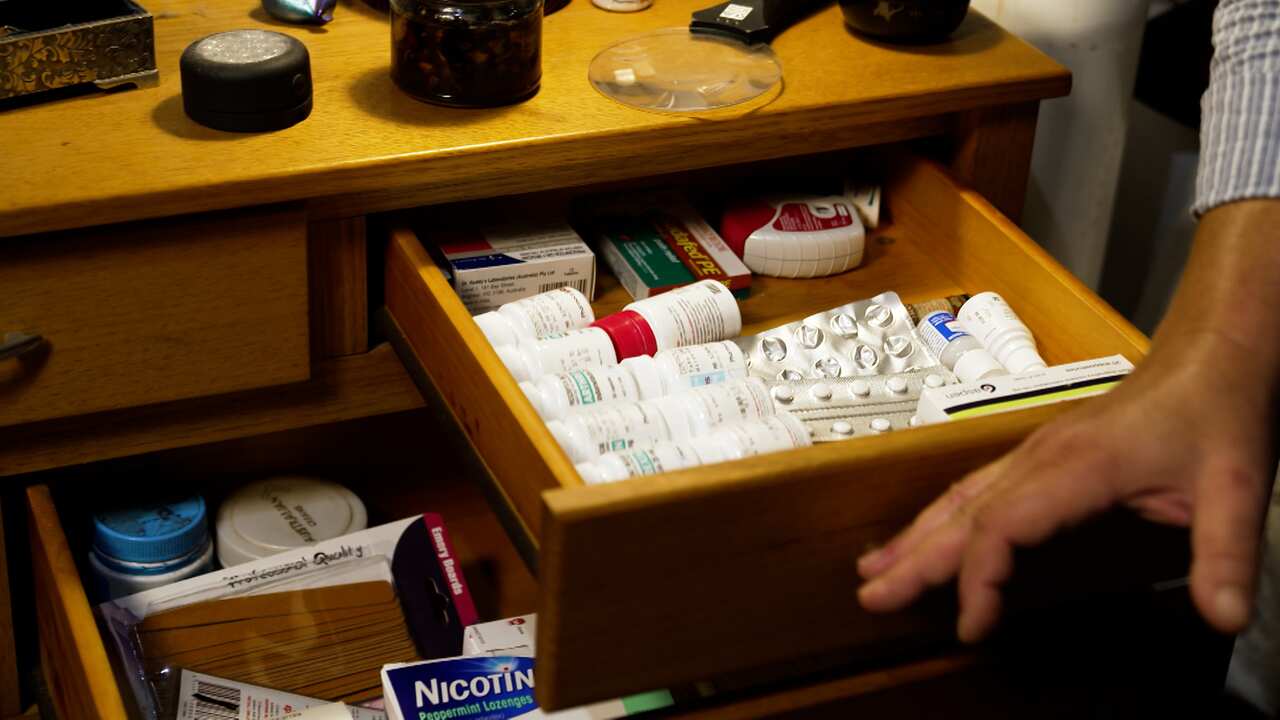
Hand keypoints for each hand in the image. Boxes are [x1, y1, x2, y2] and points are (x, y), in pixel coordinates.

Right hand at [856, 342, 1273, 639]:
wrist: (1210, 350)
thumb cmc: (1216, 407)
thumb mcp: (1237, 486)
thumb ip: (1226, 554)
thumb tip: (1224, 617)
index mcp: (1078, 465)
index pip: (1003, 523)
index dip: (978, 576)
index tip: (972, 624)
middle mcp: (1044, 456)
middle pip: (963, 511)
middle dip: (914, 557)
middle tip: (871, 596)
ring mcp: (1037, 451)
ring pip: (961, 497)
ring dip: (916, 536)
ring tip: (875, 568)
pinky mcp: (1043, 454)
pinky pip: (978, 488)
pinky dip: (943, 517)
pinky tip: (926, 534)